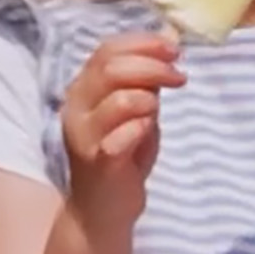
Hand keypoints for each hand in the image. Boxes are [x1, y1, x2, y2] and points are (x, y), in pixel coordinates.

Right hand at [58, 26, 183, 217]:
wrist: (102, 209)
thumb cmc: (122, 156)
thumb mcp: (134, 110)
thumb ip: (144, 81)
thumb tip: (167, 46)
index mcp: (82, 88)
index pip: (106, 50)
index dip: (143, 44)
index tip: (173, 50)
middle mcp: (75, 107)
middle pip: (111, 68)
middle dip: (153, 66)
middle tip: (179, 76)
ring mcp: (84, 135)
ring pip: (120, 98)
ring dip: (149, 100)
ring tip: (157, 114)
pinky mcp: (97, 161)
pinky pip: (123, 135)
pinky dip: (142, 128)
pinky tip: (146, 134)